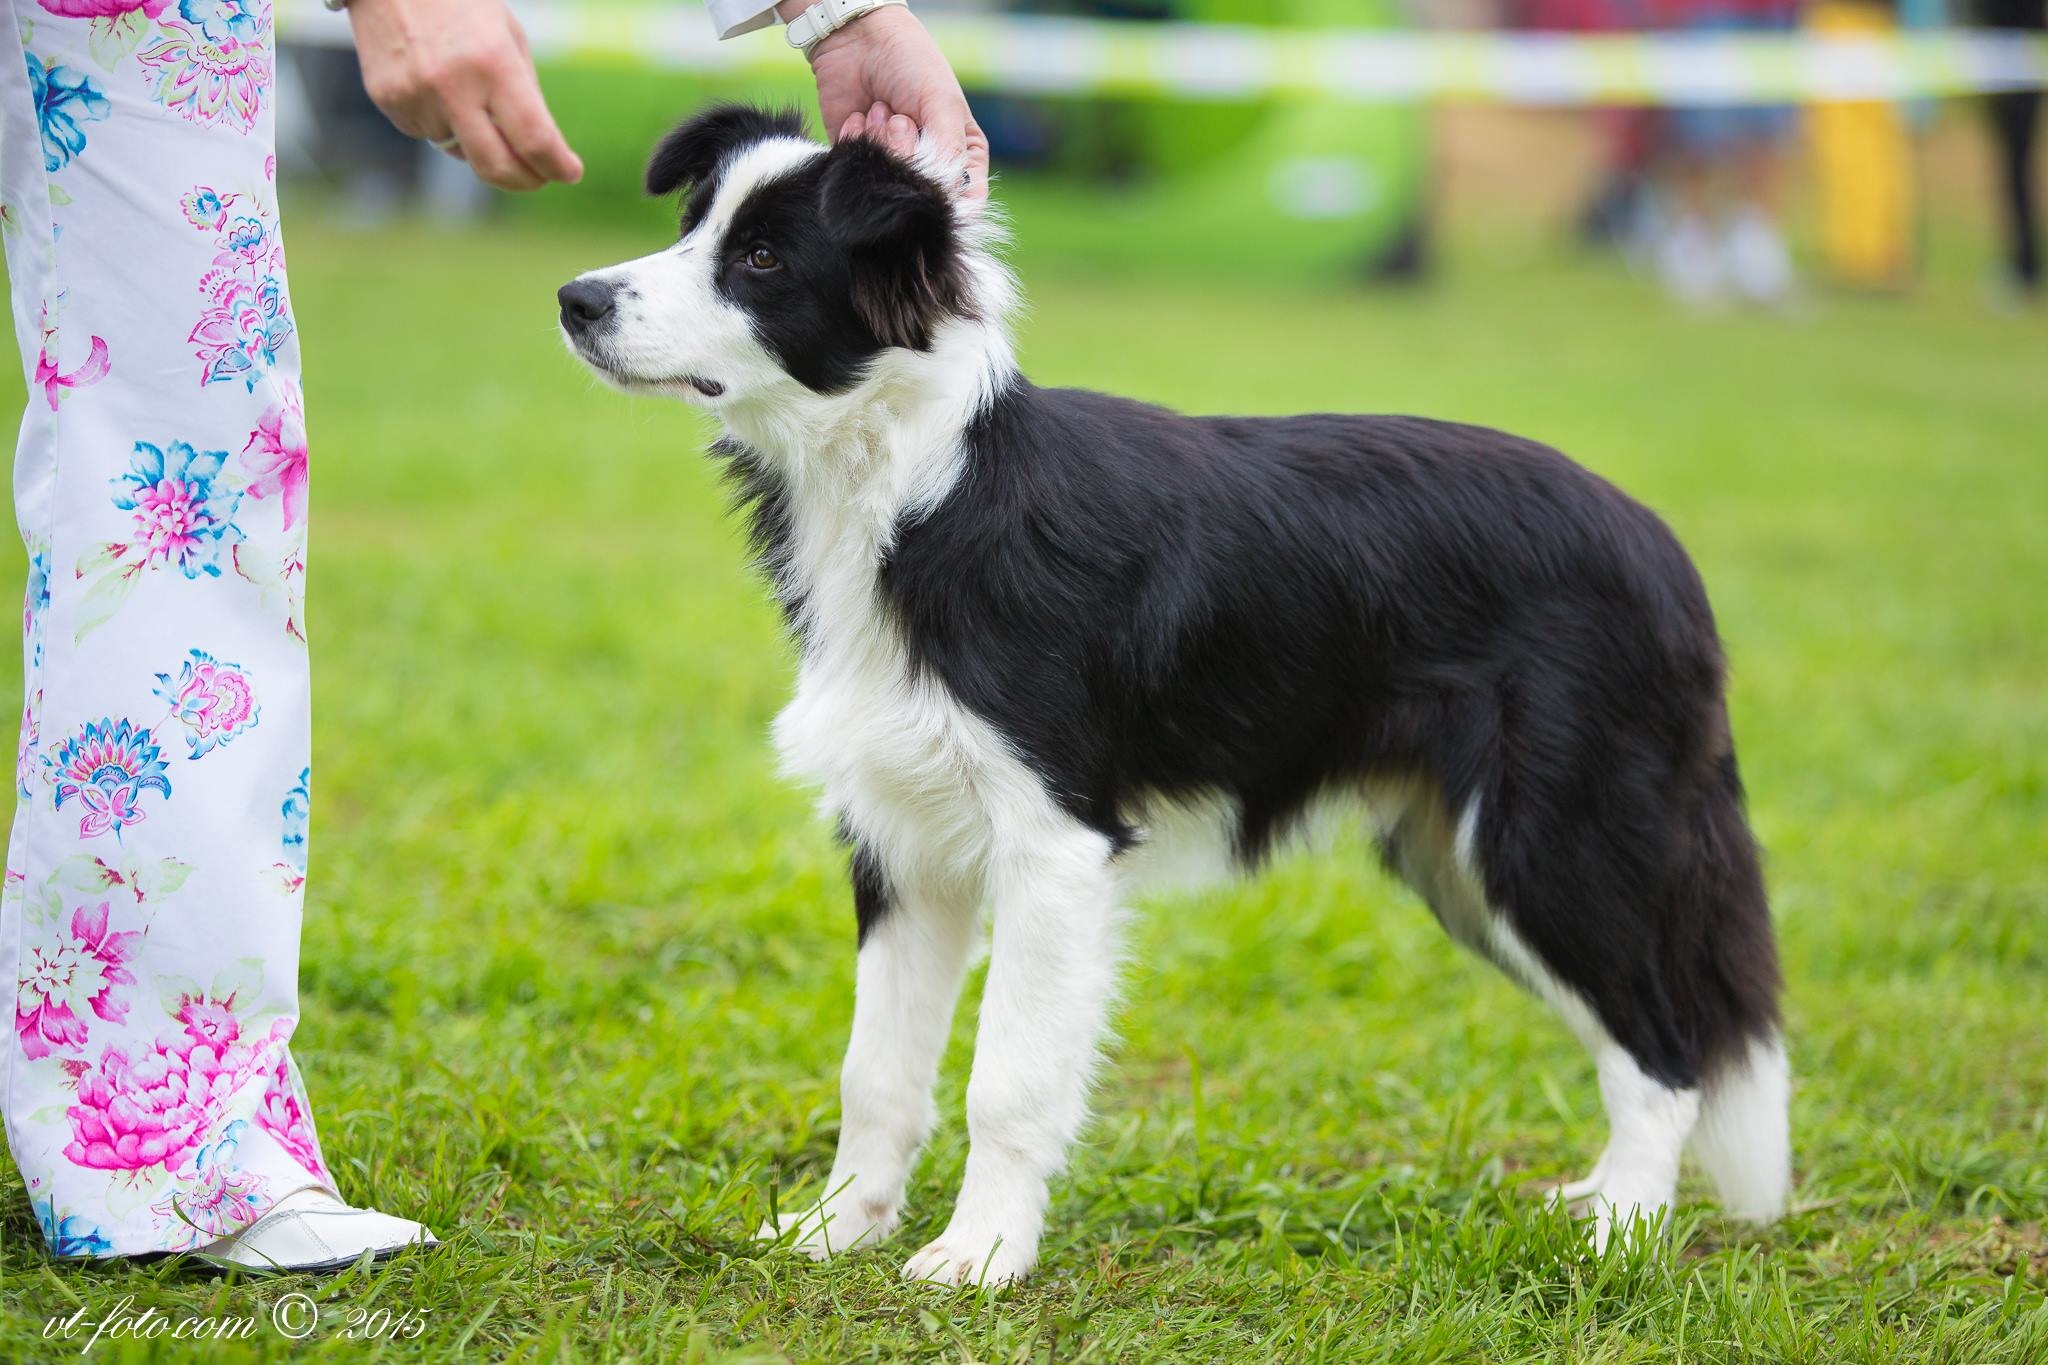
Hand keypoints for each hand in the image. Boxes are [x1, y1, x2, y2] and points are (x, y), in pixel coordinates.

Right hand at [350, 0, 582, 191]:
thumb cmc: (461, 3)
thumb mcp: (509, 36)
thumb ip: (527, 94)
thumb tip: (542, 151)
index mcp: (494, 63)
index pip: (534, 138)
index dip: (557, 165)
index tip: (570, 172)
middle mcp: (453, 85)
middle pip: (497, 167)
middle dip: (526, 181)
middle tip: (540, 176)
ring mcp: (417, 97)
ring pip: (461, 150)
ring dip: (477, 139)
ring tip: (469, 90)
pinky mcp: (390, 102)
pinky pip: (428, 133)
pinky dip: (443, 121)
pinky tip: (435, 82)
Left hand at [782, 2, 988, 198]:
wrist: (857, 38)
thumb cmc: (911, 64)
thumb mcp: (942, 103)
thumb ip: (950, 151)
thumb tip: (942, 197)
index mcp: (964, 155)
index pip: (965, 203)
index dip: (946, 196)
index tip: (930, 174)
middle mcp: (930, 166)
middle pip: (920, 194)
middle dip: (907, 154)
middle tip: (901, 118)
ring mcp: (893, 166)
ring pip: (886, 185)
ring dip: (881, 143)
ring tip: (881, 109)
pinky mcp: (859, 162)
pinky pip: (855, 173)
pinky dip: (856, 142)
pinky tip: (860, 116)